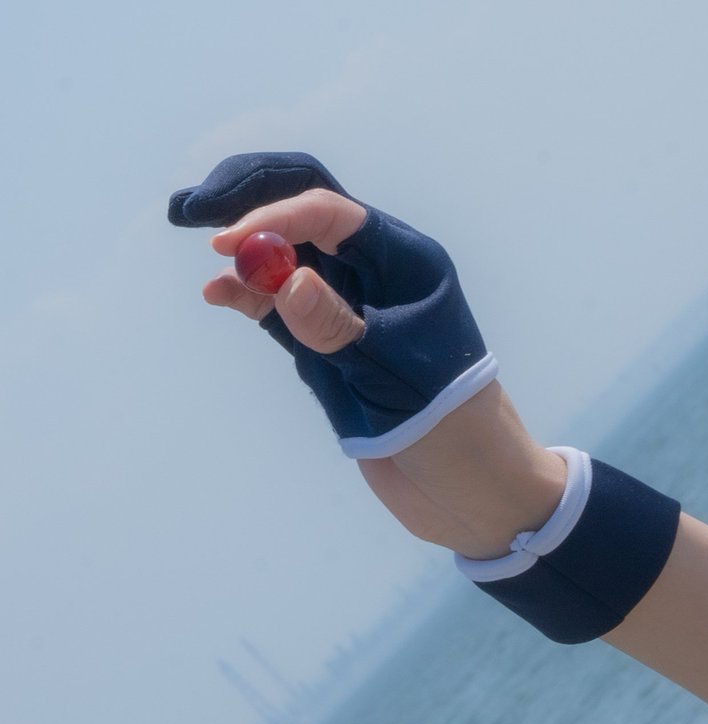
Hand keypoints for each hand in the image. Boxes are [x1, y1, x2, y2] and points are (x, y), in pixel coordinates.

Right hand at [173, 153, 563, 555]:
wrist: (471, 489)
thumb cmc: (453, 428)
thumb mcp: (393, 376)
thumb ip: (336, 327)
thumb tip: (286, 277)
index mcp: (410, 264)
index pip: (334, 216)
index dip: (277, 218)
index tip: (229, 244)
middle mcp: (380, 276)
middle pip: (308, 218)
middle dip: (253, 207)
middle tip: (195, 211)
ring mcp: (352, 310)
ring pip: (290, 261)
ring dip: (247, 255)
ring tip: (211, 266)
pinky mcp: (332, 347)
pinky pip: (284, 307)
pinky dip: (251, 296)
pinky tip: (221, 296)